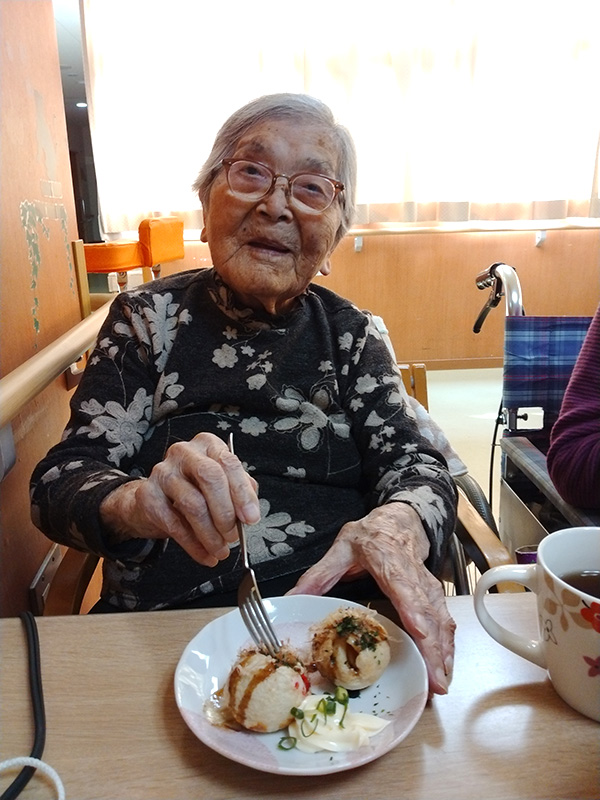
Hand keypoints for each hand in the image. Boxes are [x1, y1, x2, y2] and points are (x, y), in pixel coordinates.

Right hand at [100, 432, 259, 565]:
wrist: (155, 499)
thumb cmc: (195, 488)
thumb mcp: (223, 484)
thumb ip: (241, 492)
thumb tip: (249, 513)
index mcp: (208, 444)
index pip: (228, 463)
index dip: (242, 493)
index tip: (251, 518)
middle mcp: (184, 452)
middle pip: (210, 477)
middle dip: (225, 512)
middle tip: (233, 536)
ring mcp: (163, 472)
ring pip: (193, 504)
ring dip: (211, 535)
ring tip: (220, 550)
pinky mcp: (147, 495)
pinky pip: (174, 525)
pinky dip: (194, 546)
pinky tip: (205, 555)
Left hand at [287, 503, 455, 694]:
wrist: (401, 519)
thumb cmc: (372, 534)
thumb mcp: (341, 547)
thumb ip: (318, 575)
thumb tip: (292, 598)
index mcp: (389, 561)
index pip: (405, 589)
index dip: (415, 613)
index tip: (421, 635)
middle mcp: (414, 575)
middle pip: (428, 612)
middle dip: (434, 647)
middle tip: (435, 680)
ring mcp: (428, 586)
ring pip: (441, 618)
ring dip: (443, 651)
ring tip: (441, 681)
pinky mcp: (434, 595)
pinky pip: (443, 621)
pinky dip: (446, 645)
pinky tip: (444, 666)